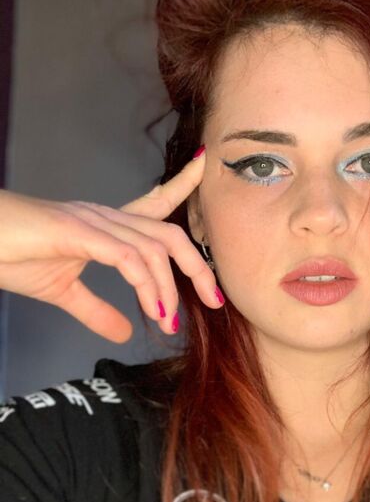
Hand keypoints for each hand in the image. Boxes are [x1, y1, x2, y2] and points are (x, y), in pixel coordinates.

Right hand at [0, 150, 220, 342]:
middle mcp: (105, 218)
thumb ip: (95, 311)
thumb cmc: (9, 254)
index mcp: (105, 226)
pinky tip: (152, 309)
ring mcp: (93, 222)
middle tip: (216, 301)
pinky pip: (127, 257)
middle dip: (199, 267)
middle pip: (170, 234)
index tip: (206, 167)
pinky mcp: (77, 232)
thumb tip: (122, 334)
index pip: (155, 203)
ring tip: (169, 321)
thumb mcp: (62, 291)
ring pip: (154, 248)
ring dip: (169, 289)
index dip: (183, 185)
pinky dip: (146, 284)